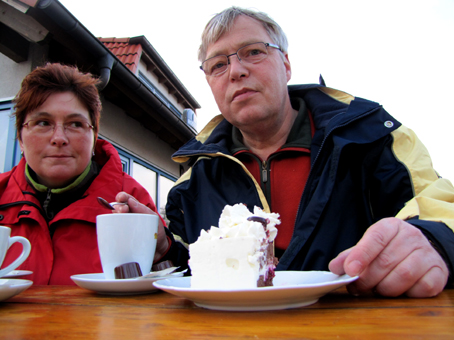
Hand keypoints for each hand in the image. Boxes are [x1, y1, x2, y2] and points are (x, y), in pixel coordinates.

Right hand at [114, 192, 168, 262]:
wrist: (159, 249)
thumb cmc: (156, 232)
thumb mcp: (153, 219)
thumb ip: (143, 210)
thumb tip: (130, 201)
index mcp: (136, 210)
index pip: (126, 200)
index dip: (122, 197)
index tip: (121, 198)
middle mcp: (128, 217)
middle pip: (117, 208)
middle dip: (118, 206)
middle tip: (123, 210)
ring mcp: (123, 227)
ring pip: (113, 218)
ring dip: (114, 215)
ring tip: (119, 216)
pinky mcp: (121, 238)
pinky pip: (112, 232)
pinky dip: (109, 229)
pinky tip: (111, 229)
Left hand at [329, 217, 448, 296]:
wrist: (421, 251)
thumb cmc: (389, 249)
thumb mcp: (368, 246)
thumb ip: (350, 256)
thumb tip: (335, 267)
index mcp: (390, 226)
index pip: (375, 238)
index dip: (361, 255)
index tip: (350, 270)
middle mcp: (411, 236)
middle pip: (385, 261)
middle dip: (367, 279)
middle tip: (357, 288)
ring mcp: (427, 254)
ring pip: (402, 276)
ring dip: (384, 288)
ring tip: (377, 289)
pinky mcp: (438, 273)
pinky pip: (420, 289)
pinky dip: (406, 294)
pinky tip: (398, 291)